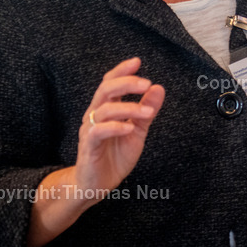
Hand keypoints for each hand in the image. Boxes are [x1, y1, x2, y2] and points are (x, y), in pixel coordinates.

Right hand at [27, 57, 164, 246]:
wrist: (97, 185)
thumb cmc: (115, 156)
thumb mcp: (137, 131)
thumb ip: (146, 111)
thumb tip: (159, 88)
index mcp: (106, 109)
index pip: (110, 83)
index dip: (121, 71)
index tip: (137, 61)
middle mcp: (95, 116)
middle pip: (105, 90)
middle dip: (125, 83)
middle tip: (146, 83)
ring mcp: (90, 131)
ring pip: (104, 110)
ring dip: (128, 108)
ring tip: (148, 112)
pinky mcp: (88, 147)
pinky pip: (97, 132)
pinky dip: (115, 127)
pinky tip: (129, 128)